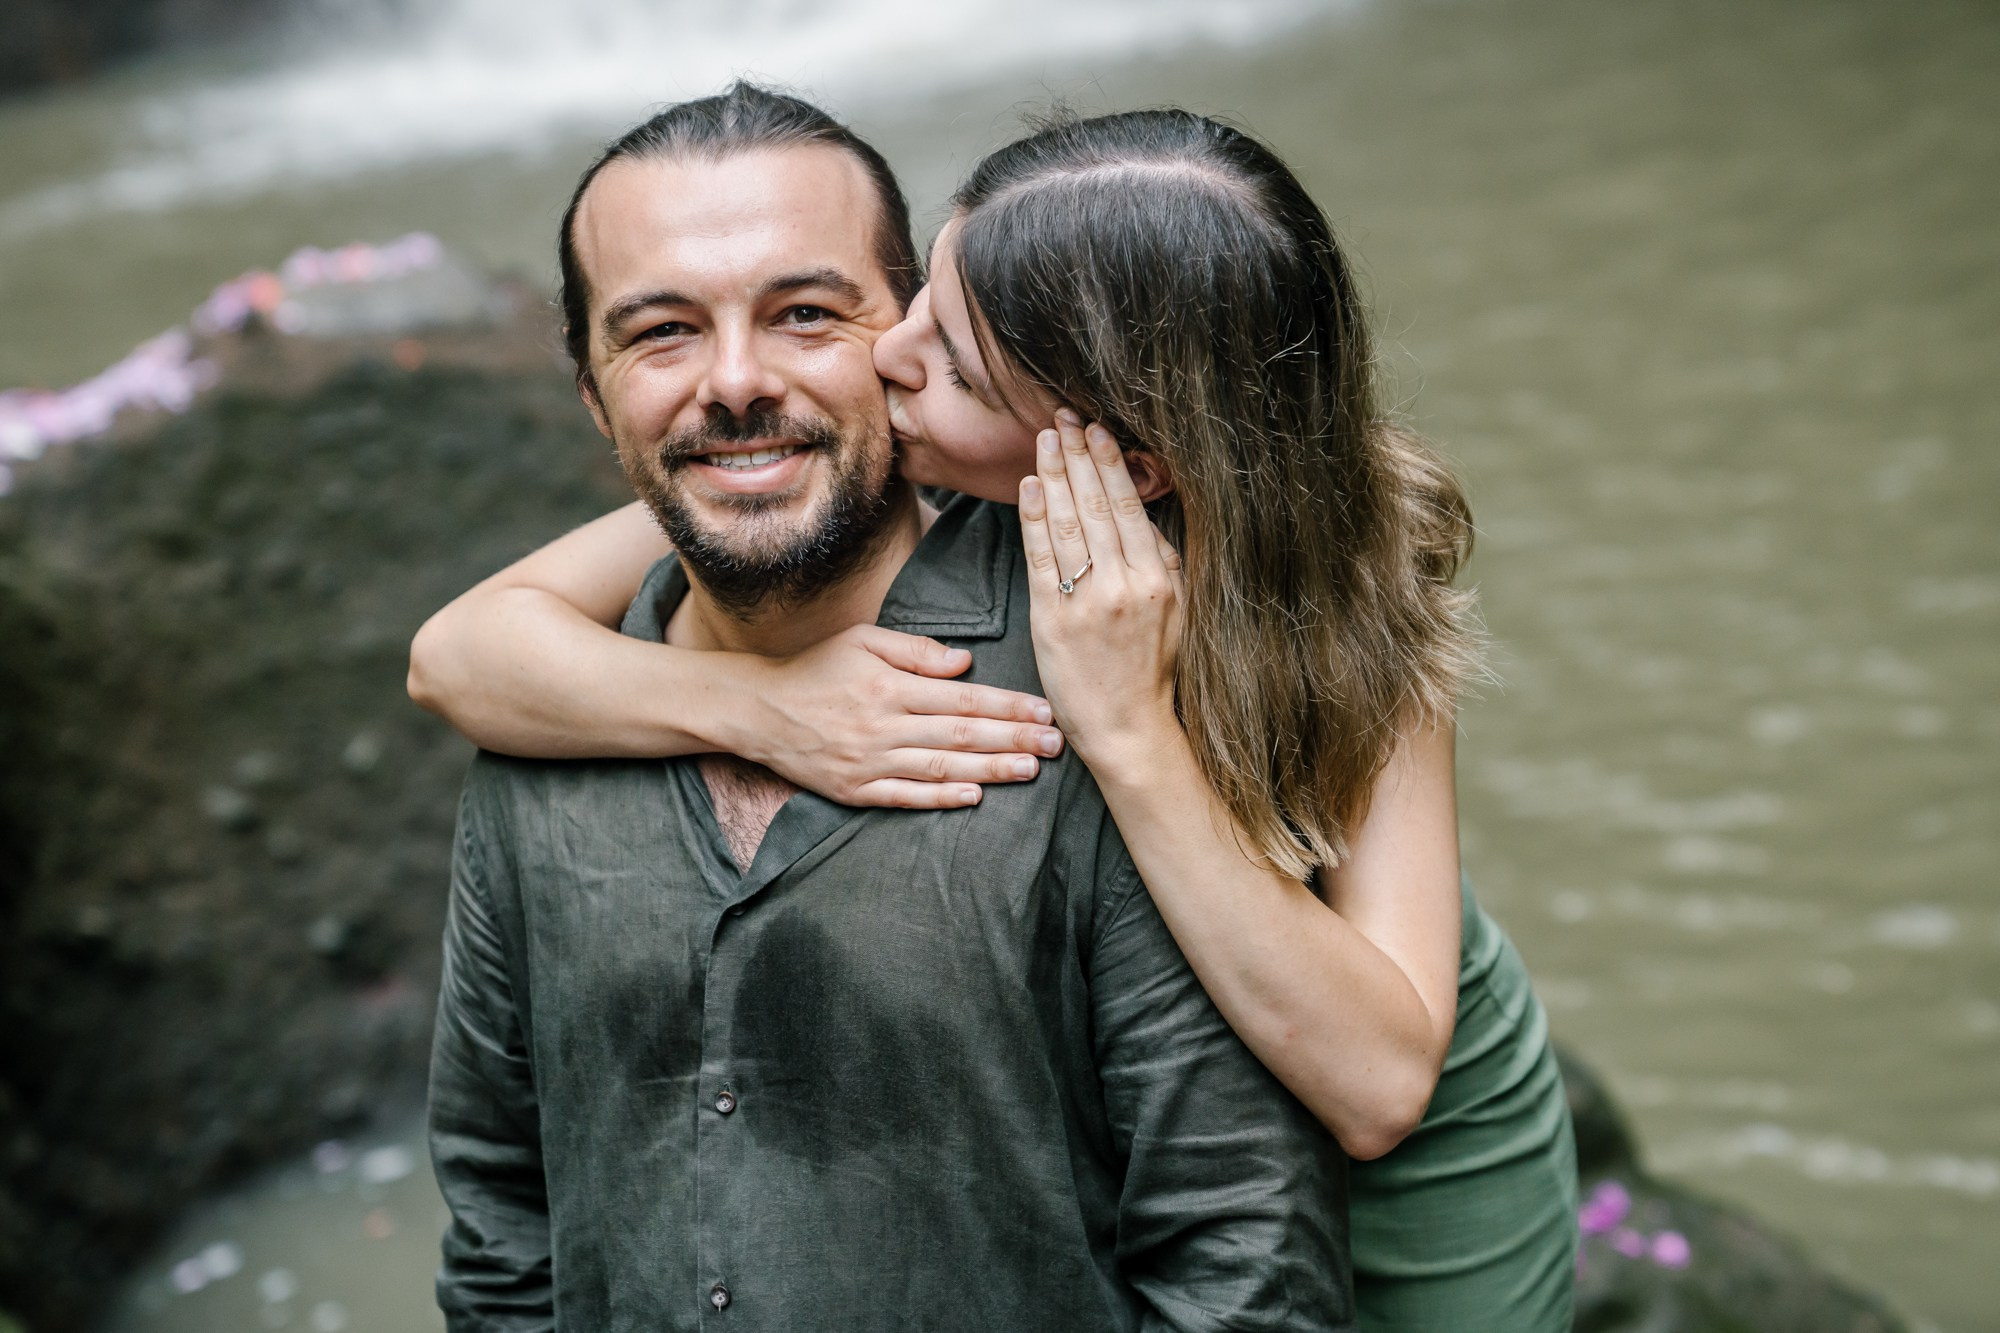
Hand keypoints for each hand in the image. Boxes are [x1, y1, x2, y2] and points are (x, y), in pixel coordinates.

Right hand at [734, 623, 1064, 808]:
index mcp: (889, 685)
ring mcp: (868, 762)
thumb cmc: (815, 668)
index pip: (963, 698)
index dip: (1007, 707)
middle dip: (1013, 740)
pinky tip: (974, 798)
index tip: (1044, 712)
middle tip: (1056, 745)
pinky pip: (905, 797)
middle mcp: (883, 725)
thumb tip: (966, 664)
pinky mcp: (854, 790)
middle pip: (961, 736)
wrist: (756, 708)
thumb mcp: (863, 641)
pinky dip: (941, 799)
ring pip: (941, 769)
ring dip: (990, 771)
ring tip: (1029, 771)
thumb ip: (917, 651)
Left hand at [1017, 411, 1186, 770]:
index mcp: (1160, 578)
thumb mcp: (1180, 611)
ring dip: (1054, 475)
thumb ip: (1166, 561)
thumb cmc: (1153, 670)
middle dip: (1078, 456)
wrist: (1128, 727)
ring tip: (1044, 439)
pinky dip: (1034, 518)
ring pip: (1068, 523)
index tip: (1097, 430)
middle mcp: (1126, 584)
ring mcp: (1088, 601)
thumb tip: (1147, 513)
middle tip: (1063, 416)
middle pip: (1096, 506)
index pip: (1130, 507)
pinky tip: (1029, 486)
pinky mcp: (1053, 618)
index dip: (1110, 464)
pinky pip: (1042, 557)